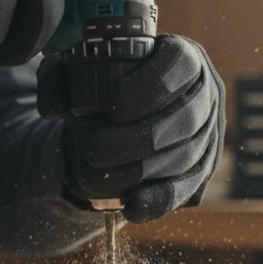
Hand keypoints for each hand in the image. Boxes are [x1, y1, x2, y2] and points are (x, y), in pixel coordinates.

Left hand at [37, 35, 226, 222]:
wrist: (118, 118)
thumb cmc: (104, 84)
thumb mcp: (81, 69)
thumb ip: (63, 78)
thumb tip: (55, 107)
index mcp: (185, 58)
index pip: (181, 65)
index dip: (150, 87)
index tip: (113, 108)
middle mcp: (205, 95)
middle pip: (186, 118)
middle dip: (137, 139)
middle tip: (92, 149)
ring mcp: (208, 136)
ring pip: (185, 157)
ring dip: (138, 171)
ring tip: (93, 176)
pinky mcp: (201, 172)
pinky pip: (186, 190)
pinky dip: (157, 200)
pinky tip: (129, 205)